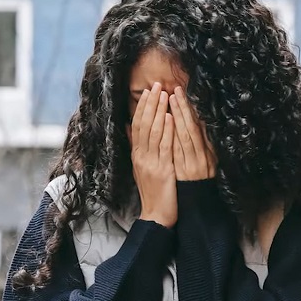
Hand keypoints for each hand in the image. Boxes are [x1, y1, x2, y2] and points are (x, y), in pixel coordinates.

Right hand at [130, 83, 177, 227]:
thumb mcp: (142, 168)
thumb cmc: (153, 192)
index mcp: (137, 155)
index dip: (143, 107)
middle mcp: (141, 156)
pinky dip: (167, 130)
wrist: (156, 215)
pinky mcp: (162, 170)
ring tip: (164, 94)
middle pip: (144, 124)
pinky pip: (164, 147)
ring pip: (153, 132)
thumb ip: (138, 148)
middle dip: (150, 103)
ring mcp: (150, 163)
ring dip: (159, 111)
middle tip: (157, 85)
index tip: (149, 91)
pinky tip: (171, 117)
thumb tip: (130, 129)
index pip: (137, 125)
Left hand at [169, 86, 214, 181]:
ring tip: (169, 100)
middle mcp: (201, 156)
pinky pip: (177, 150)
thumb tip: (198, 122)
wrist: (197, 204)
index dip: (189, 110)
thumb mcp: (208, 161)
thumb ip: (203, 143)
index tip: (181, 94)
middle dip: (183, 108)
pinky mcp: (184, 171)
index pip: (197, 127)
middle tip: (174, 91)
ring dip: (178, 116)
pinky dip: (173, 135)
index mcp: (207, 153)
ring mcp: (192, 163)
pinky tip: (169, 122)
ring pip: (185, 136)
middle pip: (191, 128)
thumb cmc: (201, 182)